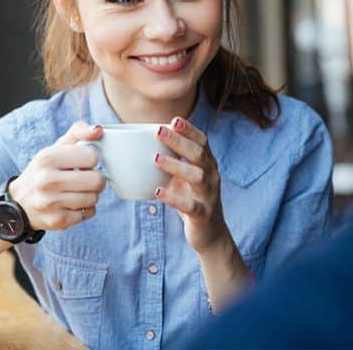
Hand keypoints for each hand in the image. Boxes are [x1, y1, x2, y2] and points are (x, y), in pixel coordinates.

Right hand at [8, 122, 105, 230]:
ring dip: (90, 195)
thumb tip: (99, 130)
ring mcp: (51, 203)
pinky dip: (85, 209)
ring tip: (76, 191)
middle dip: (95, 179)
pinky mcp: (58, 221)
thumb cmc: (44, 171)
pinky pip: (89, 213)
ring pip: (94, 198)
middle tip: (84, 179)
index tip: (82, 163)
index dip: (91, 160)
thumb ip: (78, 132)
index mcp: (47, 158)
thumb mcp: (56, 148)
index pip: (91, 157)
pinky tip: (72, 204)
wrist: (20, 203)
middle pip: (97, 180)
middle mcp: (47, 181)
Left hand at [154, 117, 229, 252]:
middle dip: (180, 141)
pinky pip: (190, 206)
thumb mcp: (184, 178)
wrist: (210, 234)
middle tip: (159, 131)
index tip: (174, 119)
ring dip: (176, 166)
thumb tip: (140, 144)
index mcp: (207, 165)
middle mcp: (212, 177)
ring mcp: (209, 196)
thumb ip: (172, 162)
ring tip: (156, 159)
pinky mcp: (203, 215)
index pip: (202, 142)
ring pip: (197, 177)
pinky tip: (158, 192)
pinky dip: (174, 198)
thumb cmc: (192, 199)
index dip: (189, 130)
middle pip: (199, 154)